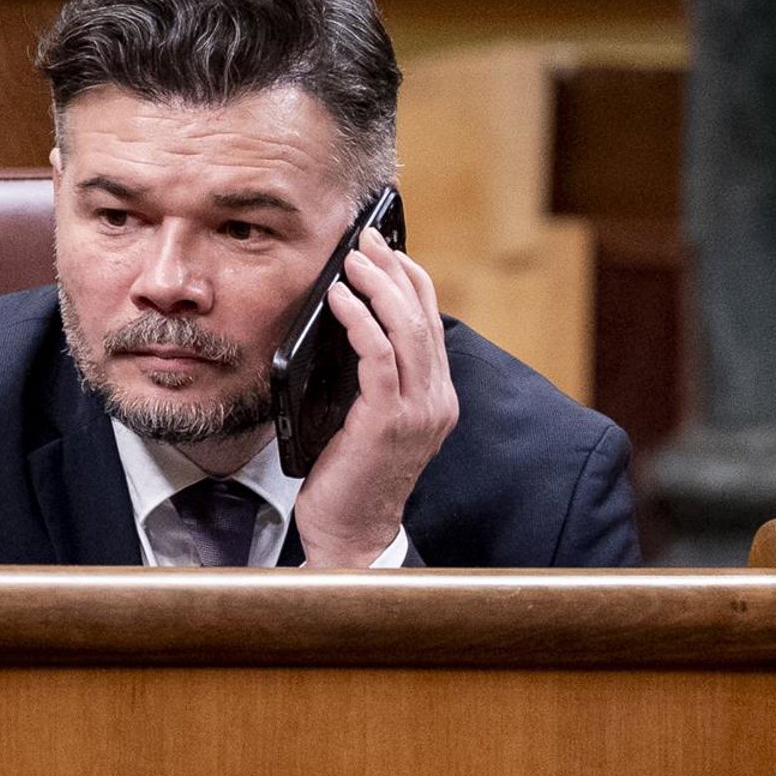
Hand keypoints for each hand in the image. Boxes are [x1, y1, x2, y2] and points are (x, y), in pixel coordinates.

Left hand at [292, 227, 458, 566]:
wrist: (350, 536)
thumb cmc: (350, 478)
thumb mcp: (368, 420)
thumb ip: (373, 379)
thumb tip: (348, 325)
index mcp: (436, 397)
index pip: (430, 322)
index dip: (410, 278)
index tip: (384, 249)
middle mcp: (436, 400)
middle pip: (422, 316)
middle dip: (393, 269)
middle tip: (364, 239)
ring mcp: (417, 411)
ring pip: (406, 329)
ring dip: (377, 285)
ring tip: (351, 259)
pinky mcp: (388, 421)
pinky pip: (378, 356)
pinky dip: (359, 319)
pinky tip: (338, 299)